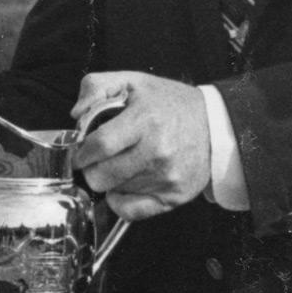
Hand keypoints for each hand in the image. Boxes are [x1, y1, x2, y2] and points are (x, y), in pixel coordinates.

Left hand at [70, 68, 209, 220]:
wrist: (215, 126)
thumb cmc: (171, 104)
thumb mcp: (134, 81)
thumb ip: (97, 86)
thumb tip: (76, 113)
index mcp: (145, 120)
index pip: (99, 145)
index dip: (82, 152)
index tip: (81, 153)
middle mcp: (157, 151)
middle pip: (102, 176)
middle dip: (91, 169)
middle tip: (99, 160)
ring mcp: (166, 177)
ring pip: (114, 191)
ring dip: (110, 181)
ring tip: (124, 164)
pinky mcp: (173, 196)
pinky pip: (130, 211)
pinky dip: (120, 202)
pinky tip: (125, 186)